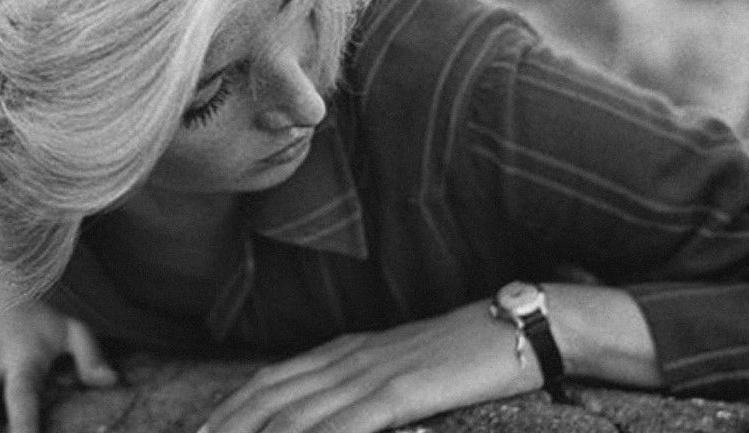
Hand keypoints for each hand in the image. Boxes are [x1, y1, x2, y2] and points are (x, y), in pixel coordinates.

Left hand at [199, 301, 539, 432]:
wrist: (518, 325)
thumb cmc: (464, 353)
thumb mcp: (402, 369)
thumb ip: (363, 389)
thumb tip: (331, 415)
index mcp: (344, 351)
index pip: (270, 381)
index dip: (231, 410)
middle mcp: (347, 359)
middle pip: (270, 399)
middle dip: (231, 428)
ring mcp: (372, 374)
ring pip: (296, 415)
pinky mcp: (401, 391)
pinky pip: (344, 425)